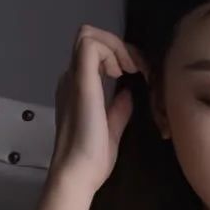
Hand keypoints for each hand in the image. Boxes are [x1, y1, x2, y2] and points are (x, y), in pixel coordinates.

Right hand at [51, 23, 143, 190]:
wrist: (77, 173)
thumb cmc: (92, 160)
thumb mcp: (112, 130)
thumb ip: (119, 110)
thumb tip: (127, 94)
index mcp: (77, 90)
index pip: (95, 55)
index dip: (118, 56)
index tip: (137, 74)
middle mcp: (71, 78)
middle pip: (90, 39)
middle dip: (118, 46)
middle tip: (137, 68)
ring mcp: (73, 77)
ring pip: (88, 35)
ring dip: (115, 46)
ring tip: (131, 68)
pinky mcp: (80, 80)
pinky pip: (90, 44)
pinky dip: (111, 50)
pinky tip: (124, 70)